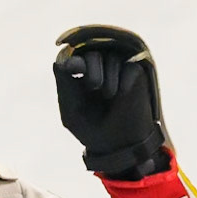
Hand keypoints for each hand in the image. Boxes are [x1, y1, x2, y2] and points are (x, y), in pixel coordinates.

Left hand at [52, 25, 170, 177]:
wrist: (117, 145)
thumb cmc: (90, 128)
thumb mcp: (71, 110)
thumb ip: (64, 86)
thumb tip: (60, 61)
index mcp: (77, 74)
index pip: (72, 55)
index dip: (72, 57)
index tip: (73, 67)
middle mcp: (97, 66)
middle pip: (92, 52)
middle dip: (92, 68)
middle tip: (94, 86)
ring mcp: (118, 67)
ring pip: (112, 57)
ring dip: (109, 78)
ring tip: (109, 95)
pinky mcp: (136, 72)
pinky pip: (130, 66)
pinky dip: (123, 81)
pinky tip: (121, 94)